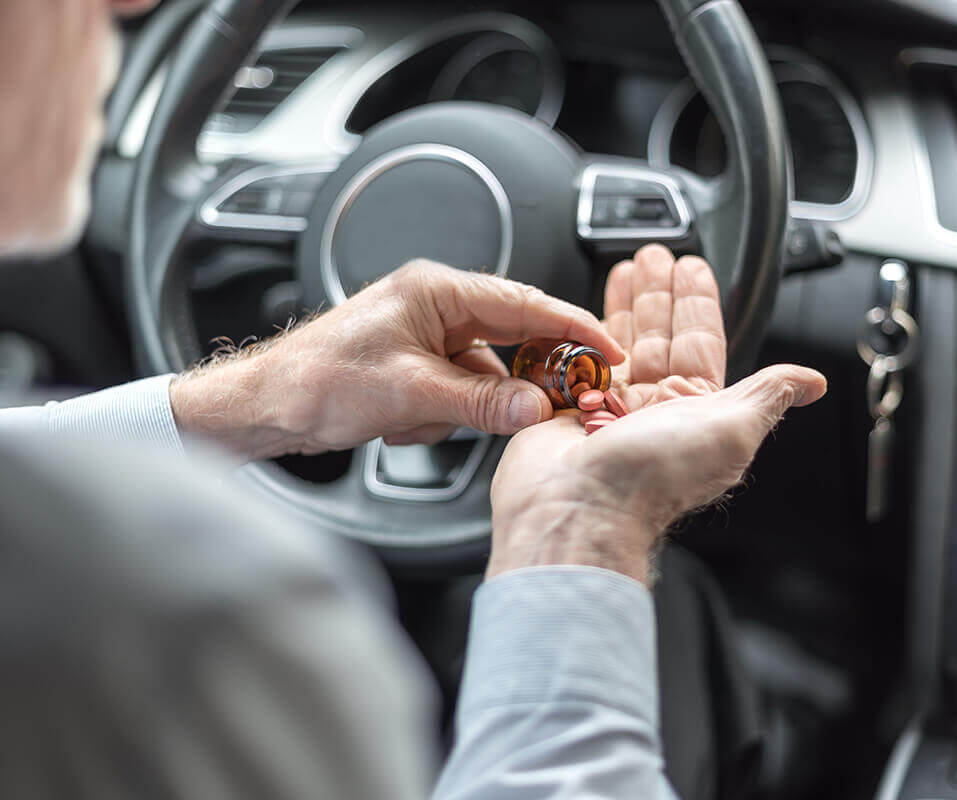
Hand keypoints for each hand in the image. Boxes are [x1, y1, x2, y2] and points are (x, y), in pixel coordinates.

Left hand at [169, 260, 623, 460]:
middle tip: (547, 404)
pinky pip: (460, 391)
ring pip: (486, 374)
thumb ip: (481, 402)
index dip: (574, 327)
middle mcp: (436, 306)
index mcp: (438, 291)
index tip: (609, 351)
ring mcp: (427, 337)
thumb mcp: (410, 394)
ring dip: (465, 406)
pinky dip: (444, 415)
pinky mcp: (418, 366)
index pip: (525, 303)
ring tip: (418, 417)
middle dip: (517, 379)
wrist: (264, 406)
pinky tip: (404, 423)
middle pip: (511, 338)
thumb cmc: (317, 381)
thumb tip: (537, 407)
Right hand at [488, 246, 825, 584]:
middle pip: (659, 336)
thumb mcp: (733, 427)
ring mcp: (610, 410)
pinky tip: (583, 310)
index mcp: (696, 411)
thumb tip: (813, 381)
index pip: (702, 343)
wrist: (581, 506)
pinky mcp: (568, 411)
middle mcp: (654, 410)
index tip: (692, 268)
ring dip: (624, 305)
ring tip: (625, 269)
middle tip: (655, 257)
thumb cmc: (656, 475)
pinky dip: (580, 333)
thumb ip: (769, 394)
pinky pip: (577, 364)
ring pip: (619, 345)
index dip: (699, 303)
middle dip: (659, 294)